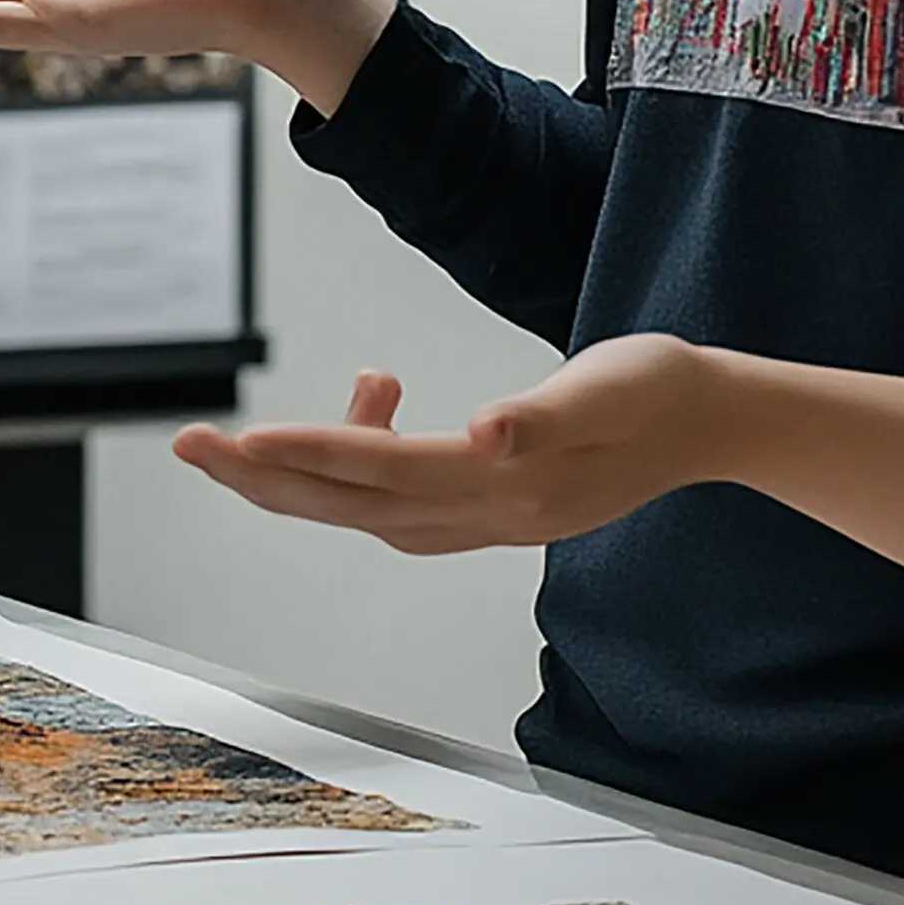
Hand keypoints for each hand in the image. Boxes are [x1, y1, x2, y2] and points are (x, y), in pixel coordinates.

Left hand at [171, 338, 727, 555]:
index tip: (241, 439)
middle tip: (188, 447)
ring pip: (364, 508)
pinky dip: (359, 461)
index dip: (310, 453)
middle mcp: (487, 512)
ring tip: (246, 436)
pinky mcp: (493, 506)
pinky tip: (369, 403)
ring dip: (297, 475)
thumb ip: (547, 414)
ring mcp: (488, 518)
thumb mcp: (614, 386)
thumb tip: (487, 431)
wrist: (715, 421)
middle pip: (350, 504)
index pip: (384, 471)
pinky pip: (398, 498)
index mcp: (507, 482)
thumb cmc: (661, 391)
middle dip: (264, 478)